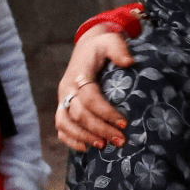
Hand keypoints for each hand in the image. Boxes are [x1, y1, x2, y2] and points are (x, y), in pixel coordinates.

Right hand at [55, 25, 133, 150]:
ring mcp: (63, 99)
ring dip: (84, 137)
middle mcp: (67, 89)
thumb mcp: (111, 41)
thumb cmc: (102, 46)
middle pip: (79, 114)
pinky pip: (61, 127)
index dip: (105, 112)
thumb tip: (129, 63)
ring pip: (65, 123)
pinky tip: (86, 149)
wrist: (87, 47)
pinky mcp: (63, 107)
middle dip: (99, 129)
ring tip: (104, 146)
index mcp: (78, 74)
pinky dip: (70, 140)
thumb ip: (119, 49)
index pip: (90, 97)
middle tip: (120, 141)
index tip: (124, 123)